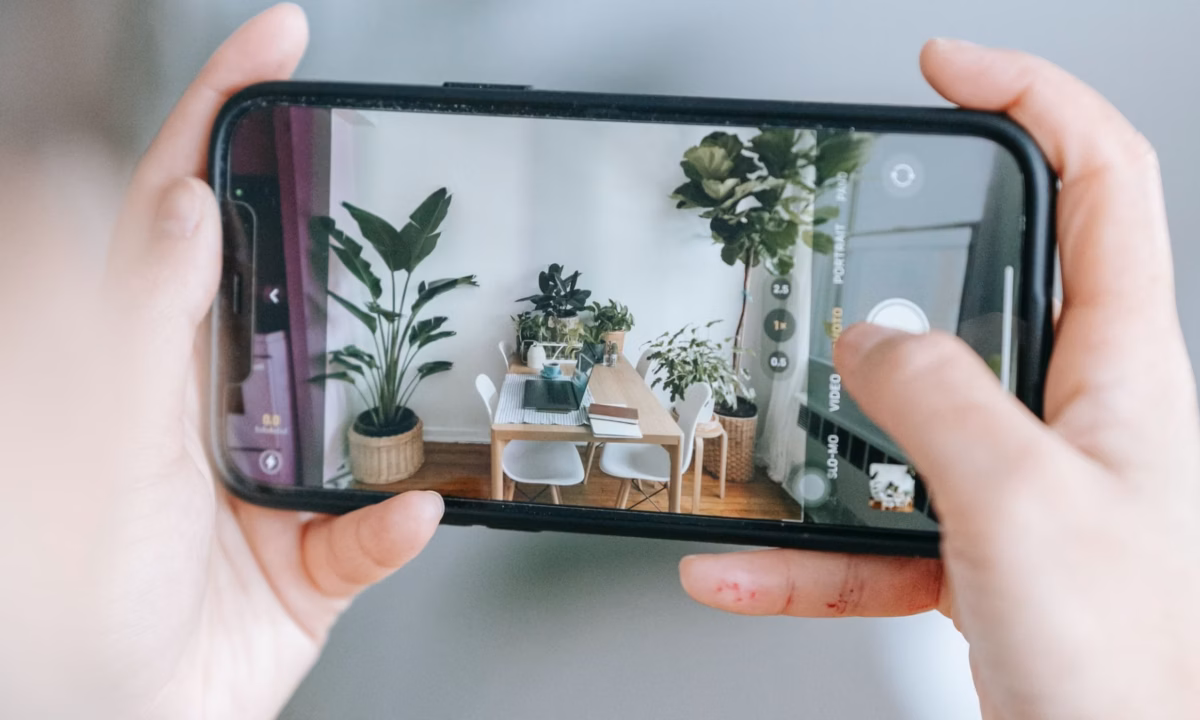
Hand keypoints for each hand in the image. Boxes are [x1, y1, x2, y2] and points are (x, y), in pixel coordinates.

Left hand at [0, 6, 441, 718]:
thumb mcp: (98, 431)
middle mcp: (219, 401)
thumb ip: (139, 315)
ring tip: (437, 352)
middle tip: (392, 187)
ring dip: (401, 388)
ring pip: (365, 398)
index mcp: (151, 353)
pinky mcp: (324, 552)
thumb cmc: (68, 591)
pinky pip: (379, 528)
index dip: (227, 115)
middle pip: (296, 286)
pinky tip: (396, 517)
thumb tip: (183, 199)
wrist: (105, 718)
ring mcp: (279, 474)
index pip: (189, 206)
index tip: (279, 44)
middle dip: (346, 234)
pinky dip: (391, 527)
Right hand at [680, 39, 1199, 718]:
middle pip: (991, 286)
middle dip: (909, 257)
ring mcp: (1020, 484)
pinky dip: (803, 548)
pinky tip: (742, 562)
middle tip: (841, 232)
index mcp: (1120, 369)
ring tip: (764, 430)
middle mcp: (1074, 414)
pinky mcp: (976, 550)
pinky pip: (873, 529)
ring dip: (827, 430)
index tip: (949, 71)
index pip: (1101, 181)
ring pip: (907, 420)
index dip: (1031, 99)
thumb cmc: (1133, 669)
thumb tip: (871, 342)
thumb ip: (936, 398)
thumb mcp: (1019, 499)